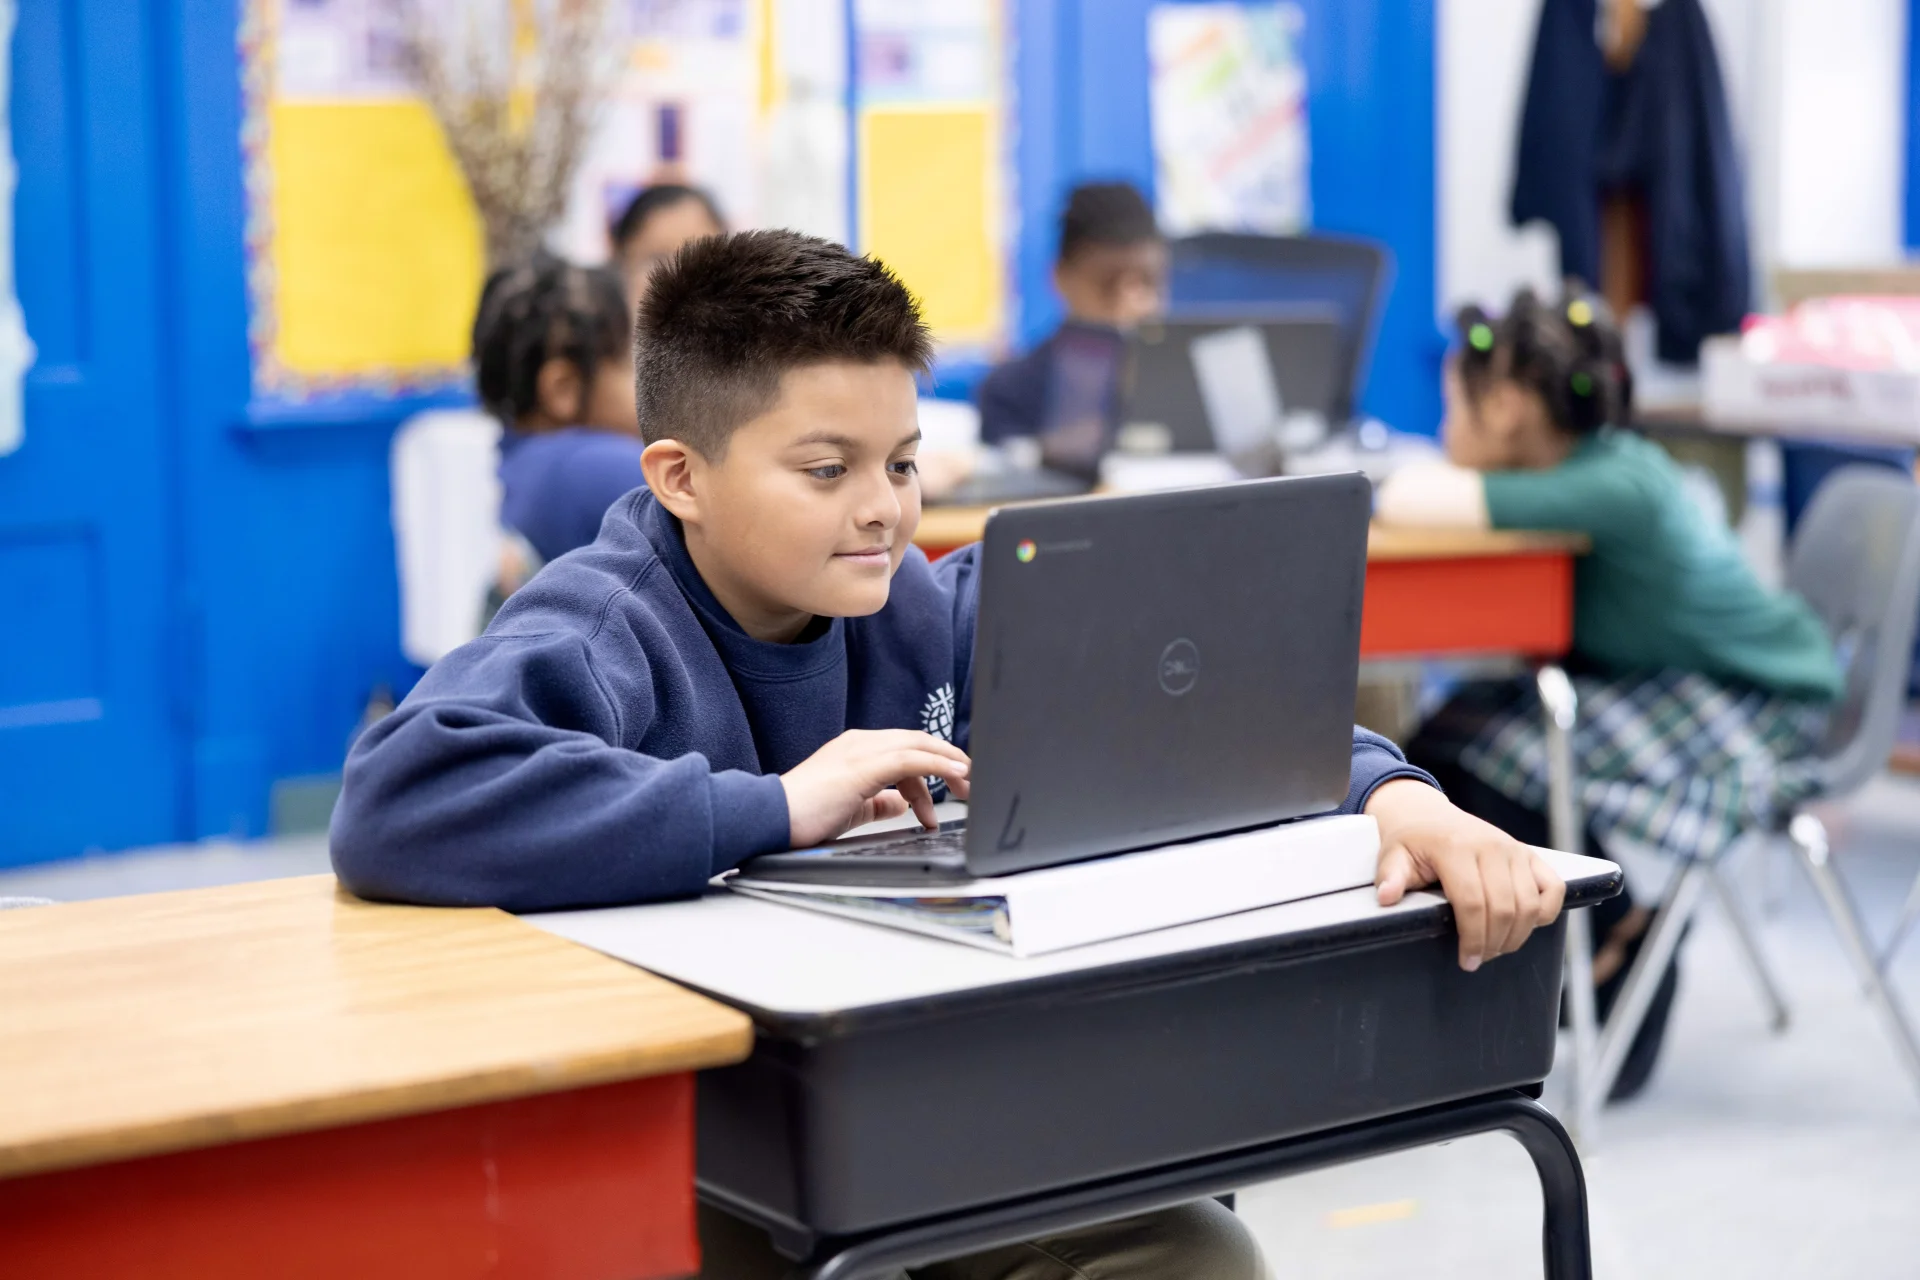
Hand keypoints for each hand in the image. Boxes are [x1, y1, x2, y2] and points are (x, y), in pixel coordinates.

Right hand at [781, 730, 972, 847]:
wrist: (771, 818)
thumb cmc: (804, 816)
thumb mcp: (851, 808)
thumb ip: (878, 803)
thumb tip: (901, 804)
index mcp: (857, 749)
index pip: (907, 748)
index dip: (935, 766)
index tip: (954, 789)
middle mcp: (861, 742)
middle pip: (919, 742)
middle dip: (950, 761)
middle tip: (970, 786)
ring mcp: (861, 751)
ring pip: (918, 745)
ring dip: (951, 763)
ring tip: (969, 785)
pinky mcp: (862, 767)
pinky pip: (910, 760)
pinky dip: (938, 766)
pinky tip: (955, 776)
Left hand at [1365, 778, 1565, 970]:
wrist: (1428, 816)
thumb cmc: (1411, 842)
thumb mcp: (1393, 855)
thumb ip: (1391, 877)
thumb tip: (1387, 897)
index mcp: (1455, 847)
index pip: (1472, 902)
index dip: (1472, 938)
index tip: (1466, 960)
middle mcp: (1491, 846)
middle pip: (1504, 908)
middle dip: (1493, 943)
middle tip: (1479, 958)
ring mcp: (1514, 849)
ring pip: (1529, 904)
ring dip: (1516, 935)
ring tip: (1496, 947)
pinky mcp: (1529, 854)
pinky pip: (1552, 888)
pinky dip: (1545, 913)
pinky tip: (1524, 926)